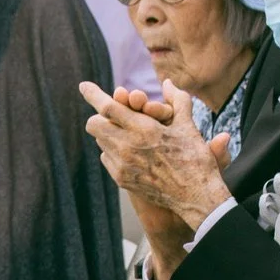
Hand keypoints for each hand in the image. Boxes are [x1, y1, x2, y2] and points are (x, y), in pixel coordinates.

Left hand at [79, 79, 232, 227]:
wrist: (195, 197)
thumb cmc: (194, 159)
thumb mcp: (188, 126)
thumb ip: (177, 100)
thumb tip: (167, 82)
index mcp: (144, 129)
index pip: (108, 108)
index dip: (93, 94)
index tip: (84, 86)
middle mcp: (128, 147)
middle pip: (94, 124)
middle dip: (101, 116)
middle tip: (114, 115)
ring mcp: (122, 165)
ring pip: (99, 141)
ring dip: (108, 133)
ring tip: (127, 133)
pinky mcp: (121, 179)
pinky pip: (106, 158)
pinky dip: (113, 151)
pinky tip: (130, 151)